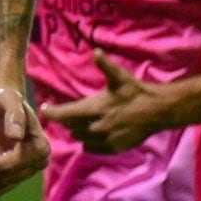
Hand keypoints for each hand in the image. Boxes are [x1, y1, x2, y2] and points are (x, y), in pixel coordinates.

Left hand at [0, 85, 49, 197]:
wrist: (2, 100)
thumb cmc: (5, 96)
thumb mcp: (9, 100)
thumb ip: (14, 115)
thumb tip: (16, 136)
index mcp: (40, 147)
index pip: (10, 165)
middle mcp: (38, 163)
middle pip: (3, 178)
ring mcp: (27, 170)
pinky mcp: (14, 173)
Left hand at [40, 49, 164, 152]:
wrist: (157, 111)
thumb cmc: (136, 91)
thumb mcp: (120, 76)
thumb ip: (105, 65)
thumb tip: (96, 52)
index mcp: (95, 108)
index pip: (66, 114)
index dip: (52, 112)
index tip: (44, 109)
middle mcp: (97, 126)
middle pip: (72, 127)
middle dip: (68, 120)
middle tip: (70, 113)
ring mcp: (106, 139)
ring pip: (81, 138)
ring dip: (79, 131)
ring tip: (83, 122)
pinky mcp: (115, 148)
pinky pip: (93, 148)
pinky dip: (90, 142)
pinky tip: (94, 133)